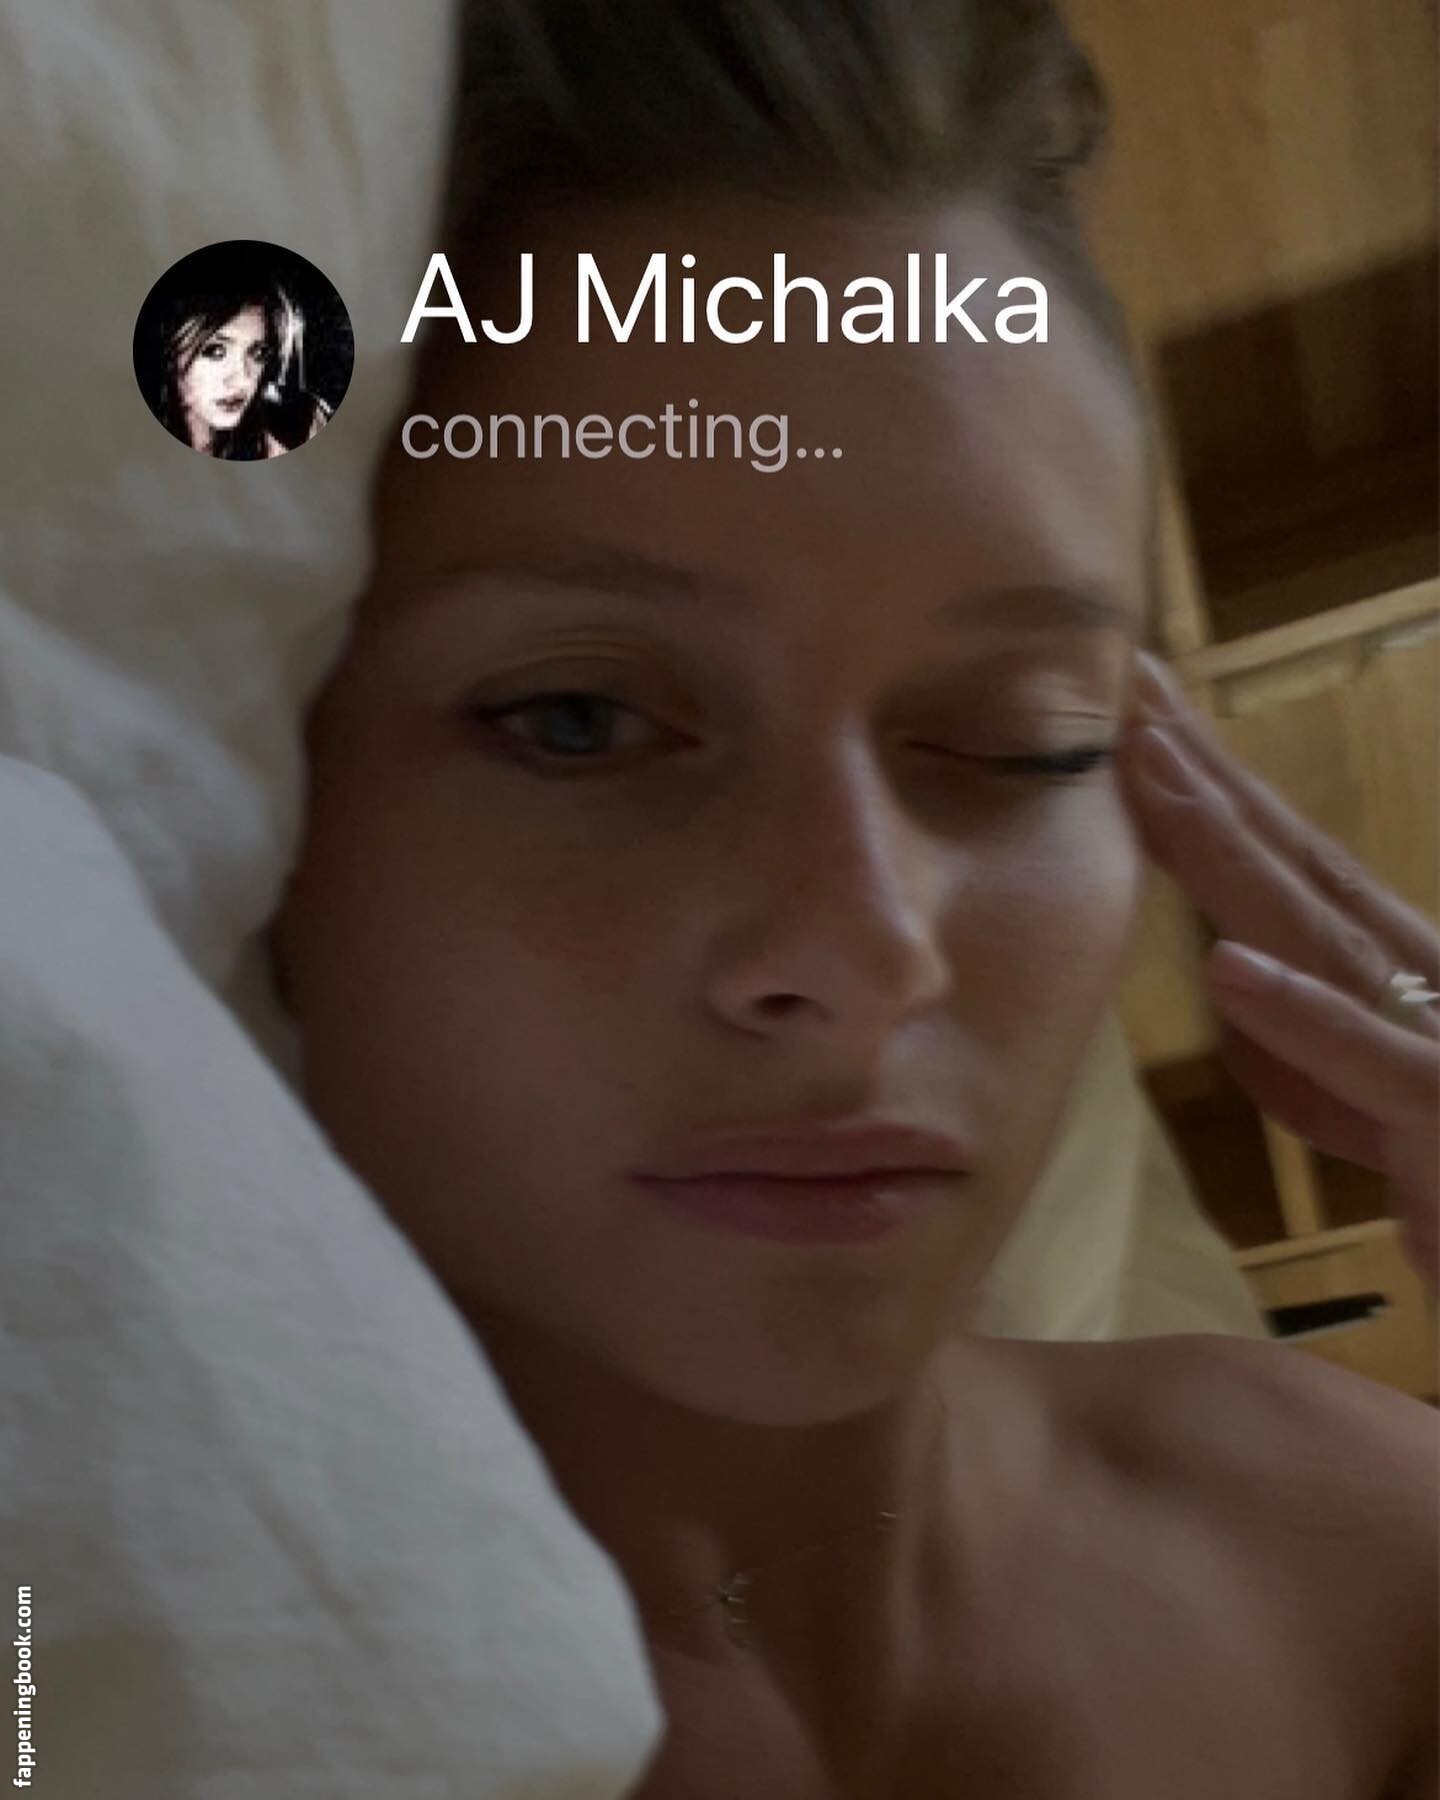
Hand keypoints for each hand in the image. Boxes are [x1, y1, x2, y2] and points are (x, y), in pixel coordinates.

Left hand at [1117, 652, 1439, 1295]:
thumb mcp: (1367, 1111)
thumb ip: (1304, 1047)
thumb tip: (1235, 977)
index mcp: (1388, 971)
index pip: (1285, 862)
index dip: (1209, 786)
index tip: (1137, 713)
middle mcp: (1413, 978)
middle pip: (1294, 861)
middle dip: (1207, 771)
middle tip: (1128, 685)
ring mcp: (1435, 1036)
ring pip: (1318, 932)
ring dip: (1232, 852)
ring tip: (1156, 773)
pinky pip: (1370, 1062)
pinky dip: (1300, 1012)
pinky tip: (1228, 966)